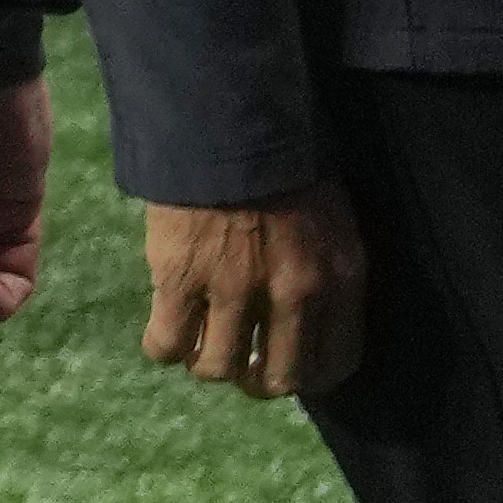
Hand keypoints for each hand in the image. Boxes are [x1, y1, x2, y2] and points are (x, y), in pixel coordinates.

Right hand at [137, 184, 367, 400]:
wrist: (225, 118)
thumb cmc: (284, 163)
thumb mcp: (332, 221)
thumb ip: (326, 273)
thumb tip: (308, 317)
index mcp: (338, 279)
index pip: (337, 362)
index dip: (312, 378)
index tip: (292, 371)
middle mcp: (294, 296)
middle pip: (281, 379)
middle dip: (260, 383)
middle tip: (244, 369)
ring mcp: (235, 290)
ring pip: (220, 368)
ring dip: (210, 366)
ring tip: (200, 349)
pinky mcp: (180, 278)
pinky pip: (169, 342)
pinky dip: (164, 348)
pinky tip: (164, 338)